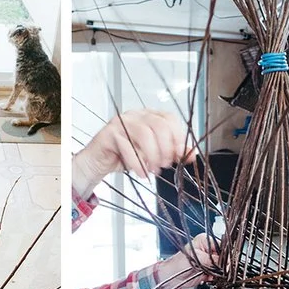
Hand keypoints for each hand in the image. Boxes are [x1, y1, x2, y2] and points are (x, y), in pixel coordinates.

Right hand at [73, 109, 193, 198]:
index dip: (178, 137)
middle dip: (165, 148)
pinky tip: (140, 173)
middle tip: (164, 164)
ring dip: (152, 155)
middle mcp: (135, 115)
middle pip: (158, 125)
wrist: (98, 162)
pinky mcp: (108, 133)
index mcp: (148, 116)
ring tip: (152, 169)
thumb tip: (191, 154)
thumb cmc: (125, 156)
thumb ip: (172, 152)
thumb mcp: (153, 154)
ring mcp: (120, 122)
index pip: (169, 119)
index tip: (179, 155)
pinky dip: (136, 163)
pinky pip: (127, 147)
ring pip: (144, 134)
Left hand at [159, 232, 220, 288]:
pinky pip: (218, 273)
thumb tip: (224, 262)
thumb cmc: (177, 264)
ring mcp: (209, 259)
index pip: (222, 246)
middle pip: (223, 256)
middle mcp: (208, 249)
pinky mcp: (209, 269)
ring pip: (222, 265)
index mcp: (204, 240)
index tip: (225, 262)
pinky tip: (208, 276)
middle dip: (221, 264)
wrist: (171, 276)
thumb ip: (212, 259)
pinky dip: (215, 276)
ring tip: (208, 272)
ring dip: (218, 271)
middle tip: (216, 268)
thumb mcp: (196, 259)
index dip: (225, 254)